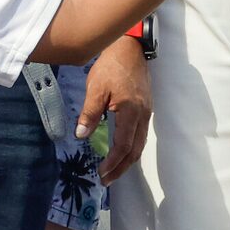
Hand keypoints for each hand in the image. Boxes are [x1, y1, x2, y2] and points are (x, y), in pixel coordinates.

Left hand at [80, 38, 150, 184]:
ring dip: (127, 160)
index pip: (124, 146)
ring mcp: (147, 112)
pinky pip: (141, 134)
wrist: (130, 49)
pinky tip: (122, 152)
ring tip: (113, 171)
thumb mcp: (95, 88)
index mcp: (131, 112)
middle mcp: (143, 115)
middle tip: (107, 180)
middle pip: (135, 150)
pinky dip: (132, 148)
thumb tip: (81, 136)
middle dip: (122, 168)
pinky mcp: (146, 108)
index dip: (113, 163)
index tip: (101, 174)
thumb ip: (89, 113)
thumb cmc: (111, 66)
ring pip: (140, 144)